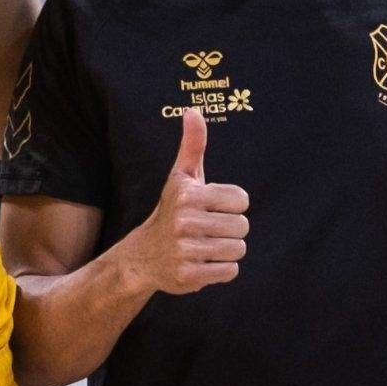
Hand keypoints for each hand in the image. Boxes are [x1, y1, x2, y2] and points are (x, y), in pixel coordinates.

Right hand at [126, 107, 248, 295]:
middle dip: (230, 229)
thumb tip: (192, 110)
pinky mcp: (188, 275)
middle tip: (208, 230)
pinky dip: (221, 270)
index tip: (213, 208)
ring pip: (238, 249)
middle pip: (242, 226)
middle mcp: (184, 221)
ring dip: (227, 250)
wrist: (144, 256)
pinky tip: (202, 262)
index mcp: (188, 194)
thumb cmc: (172, 210)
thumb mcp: (182, 177)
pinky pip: (230, 271)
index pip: (242, 200)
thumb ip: (193, 145)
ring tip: (206, 246)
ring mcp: (185, 250)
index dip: (232, 205)